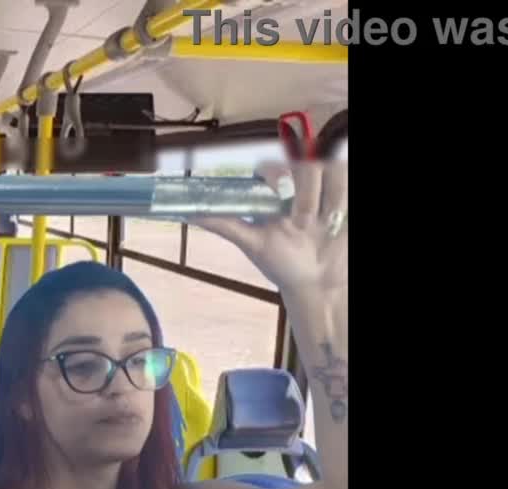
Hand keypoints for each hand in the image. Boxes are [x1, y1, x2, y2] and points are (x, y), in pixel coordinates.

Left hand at [194, 161, 346, 301]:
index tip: (276, 187)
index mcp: (272, 192)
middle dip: (302, 188)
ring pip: (325, 166)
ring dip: (322, 196)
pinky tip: (333, 219)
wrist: (318, 282)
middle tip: (300, 219)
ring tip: (316, 224)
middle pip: (302, 161)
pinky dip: (339, 197)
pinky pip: (343, 176)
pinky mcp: (342, 194)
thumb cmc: (283, 262)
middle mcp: (298, 184)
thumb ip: (224, 224)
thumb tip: (188, 213)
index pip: (271, 163)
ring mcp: (323, 188)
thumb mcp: (252, 243)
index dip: (274, 169)